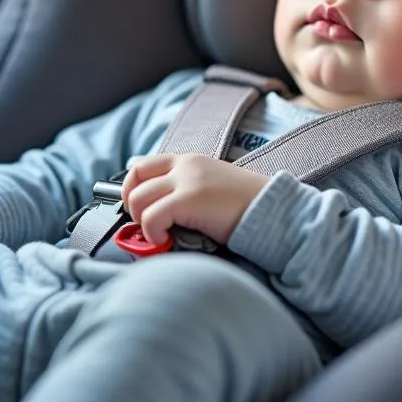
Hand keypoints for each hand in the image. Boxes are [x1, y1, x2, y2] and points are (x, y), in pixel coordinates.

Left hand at [120, 154, 268, 246]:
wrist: (270, 210)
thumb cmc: (243, 207)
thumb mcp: (210, 187)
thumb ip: (184, 190)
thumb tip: (156, 211)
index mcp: (190, 160)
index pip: (142, 166)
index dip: (131, 189)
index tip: (138, 210)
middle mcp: (185, 165)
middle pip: (134, 180)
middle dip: (132, 207)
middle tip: (146, 225)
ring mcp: (187, 181)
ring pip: (138, 199)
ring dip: (142, 222)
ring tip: (160, 234)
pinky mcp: (189, 199)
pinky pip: (151, 217)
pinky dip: (152, 234)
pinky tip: (166, 240)